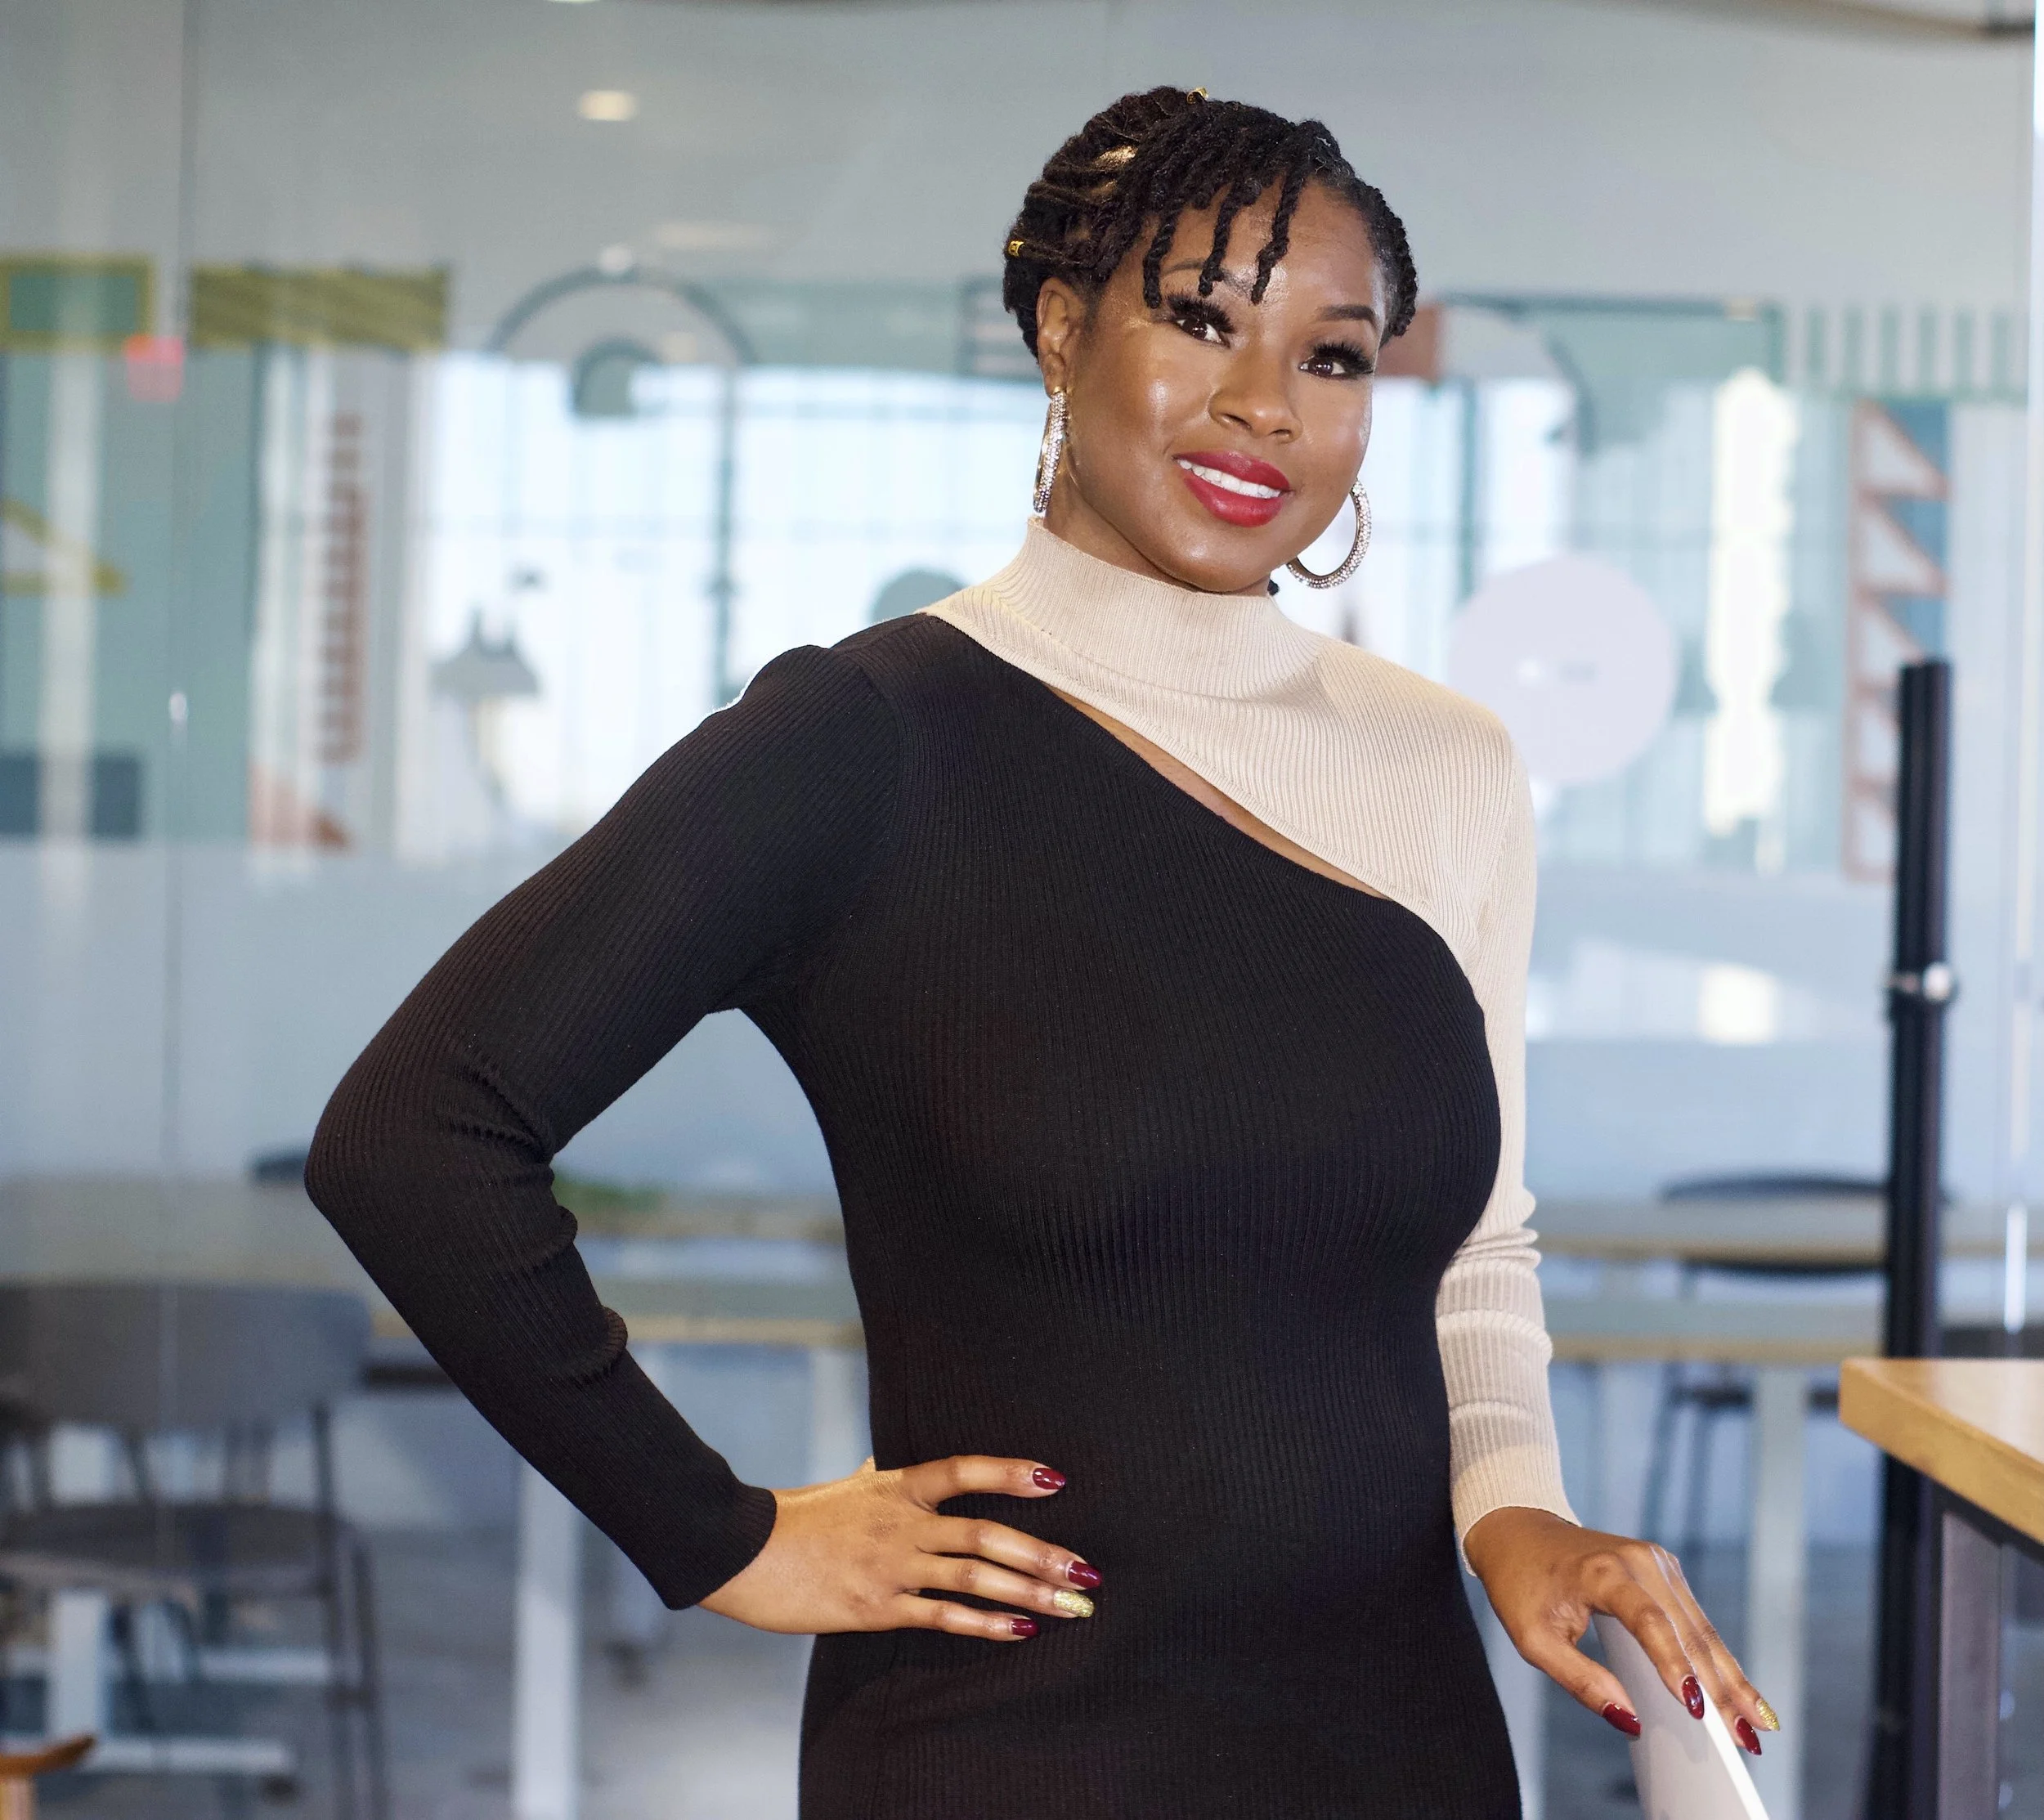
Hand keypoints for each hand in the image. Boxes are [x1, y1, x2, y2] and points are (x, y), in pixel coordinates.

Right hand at [699, 1454, 1100, 1640]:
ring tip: (1071, 1606)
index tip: (1057, 1479)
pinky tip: (1020, 1630)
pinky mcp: (877, 1606)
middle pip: (986, 1532)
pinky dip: (985, 1624)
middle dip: (1042, 1554)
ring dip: (1029, 1592)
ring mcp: (892, 1565)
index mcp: (897, 1487)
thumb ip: (875, 1481)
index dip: (1012, 1472)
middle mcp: (903, 1522)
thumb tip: (884, 1467)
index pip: (964, 1470)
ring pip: (974, 1576)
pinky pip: (942, 1616)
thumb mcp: (843, 1489)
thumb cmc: (794, 1519)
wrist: (745, 1552)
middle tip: (1086, 1572)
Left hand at [1463, 1507, 1777, 1754]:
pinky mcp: (1665, 1571)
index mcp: (1603, 1571)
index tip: (1697, 1709)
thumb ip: (1580, 1681)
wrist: (1518, 1532)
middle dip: (1721, 1689)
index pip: (1649, 1622)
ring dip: (1731, 1679)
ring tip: (1758, 1727)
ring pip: (1702, 1629)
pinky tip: (1740, 1693)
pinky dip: (1718, 1659)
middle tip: (1747, 1738)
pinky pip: (1696, 1621)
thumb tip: (1630, 1720)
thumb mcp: (1533, 1640)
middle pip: (1689, 1632)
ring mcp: (1657, 1562)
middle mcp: (1640, 1560)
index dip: (1674, 1665)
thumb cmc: (1521, 1586)